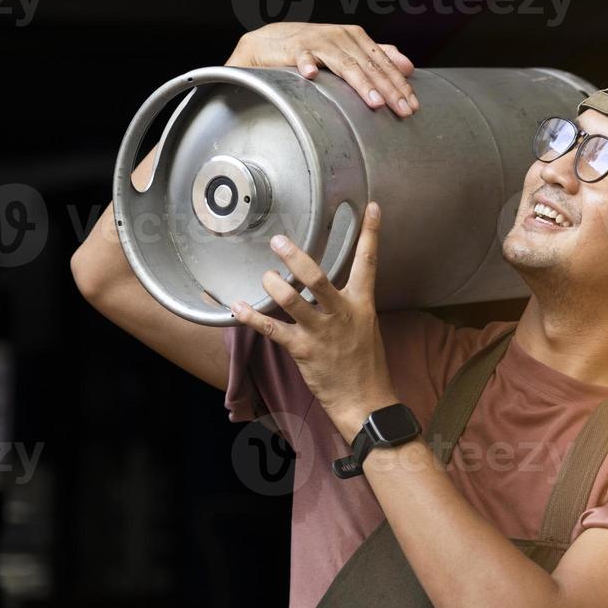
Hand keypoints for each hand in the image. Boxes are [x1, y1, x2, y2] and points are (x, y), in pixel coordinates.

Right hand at [226, 22, 419, 116]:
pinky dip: (307, 64)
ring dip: (360, 82)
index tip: (412, 104)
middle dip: (388, 89)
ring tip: (374, 102)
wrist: (271, 42)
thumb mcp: (349, 50)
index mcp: (356, 38)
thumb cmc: (313, 48)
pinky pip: (302, 57)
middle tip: (402, 110)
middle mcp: (340, 37)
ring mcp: (318, 42)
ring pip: (344, 64)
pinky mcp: (294, 49)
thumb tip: (408, 67)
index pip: (383, 63)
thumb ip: (378, 56)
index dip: (399, 84)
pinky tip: (311, 75)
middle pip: (369, 65)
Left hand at [230, 200, 396, 438]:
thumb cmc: (366, 364)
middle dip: (295, 257)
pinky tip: (237, 307)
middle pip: (317, 276)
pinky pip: (271, 329)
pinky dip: (251, 317)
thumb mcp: (367, 327)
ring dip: (272, 285)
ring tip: (265, 276)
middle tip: (279, 241)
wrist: (365, 401)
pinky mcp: (303, 350)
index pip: (368, 262)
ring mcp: (321, 332)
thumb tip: (331, 286)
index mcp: (361, 304)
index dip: (370, 233)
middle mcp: (341, 313)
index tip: (369, 207)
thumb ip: (350, 303)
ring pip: (291, 299)